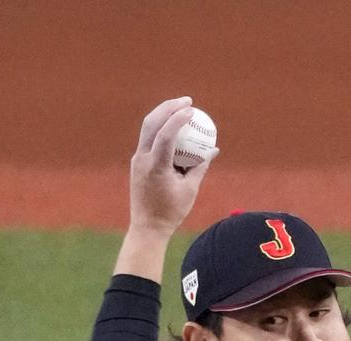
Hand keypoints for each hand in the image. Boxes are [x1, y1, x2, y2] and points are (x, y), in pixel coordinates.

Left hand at [129, 96, 218, 237]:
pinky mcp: (137, 163)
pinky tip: (174, 127)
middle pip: (151, 122)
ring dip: (163, 114)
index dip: (178, 118)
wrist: (147, 228)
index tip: (192, 110)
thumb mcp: (190, 189)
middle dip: (169, 107)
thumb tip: (213, 149)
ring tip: (181, 108)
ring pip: (147, 128)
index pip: (166, 134)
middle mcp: (142, 159)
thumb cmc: (171, 212)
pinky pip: (148, 139)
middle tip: (187, 101)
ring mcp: (137, 160)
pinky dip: (160, 129)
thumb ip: (200, 166)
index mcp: (156, 167)